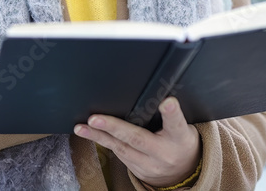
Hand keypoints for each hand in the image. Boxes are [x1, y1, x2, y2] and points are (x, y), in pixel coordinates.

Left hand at [73, 97, 199, 187]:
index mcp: (180, 138)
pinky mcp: (136, 170)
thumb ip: (170, 115)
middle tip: (96, 118)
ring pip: (120, 147)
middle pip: (138, 138)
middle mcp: (163, 153)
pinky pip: (117, 153)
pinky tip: (89, 133)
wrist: (182, 175)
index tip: (167, 101)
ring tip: (82, 127)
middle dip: (114, 127)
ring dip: (98, 136)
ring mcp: (149, 164)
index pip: (176, 124)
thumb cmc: (180, 142)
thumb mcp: (183, 128)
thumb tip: (156, 90)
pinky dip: (102, 141)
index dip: (171, 113)